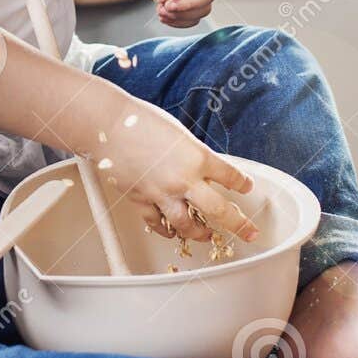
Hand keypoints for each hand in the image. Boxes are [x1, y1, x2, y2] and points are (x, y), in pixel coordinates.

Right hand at [91, 99, 259, 242]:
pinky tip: (172, 231)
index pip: (231, 177)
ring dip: (200, 233)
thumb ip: (193, 156)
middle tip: (249, 232)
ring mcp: (162, 193)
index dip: (243, 184)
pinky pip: (158, 223)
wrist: (108, 124)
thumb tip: (203, 170)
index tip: (247, 187)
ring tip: (207, 236)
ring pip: (188, 225)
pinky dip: (167, 229)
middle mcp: (184, 179)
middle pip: (219, 211)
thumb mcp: (180, 135)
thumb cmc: (141, 121)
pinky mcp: (142, 200)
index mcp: (198, 157)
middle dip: (238, 225)